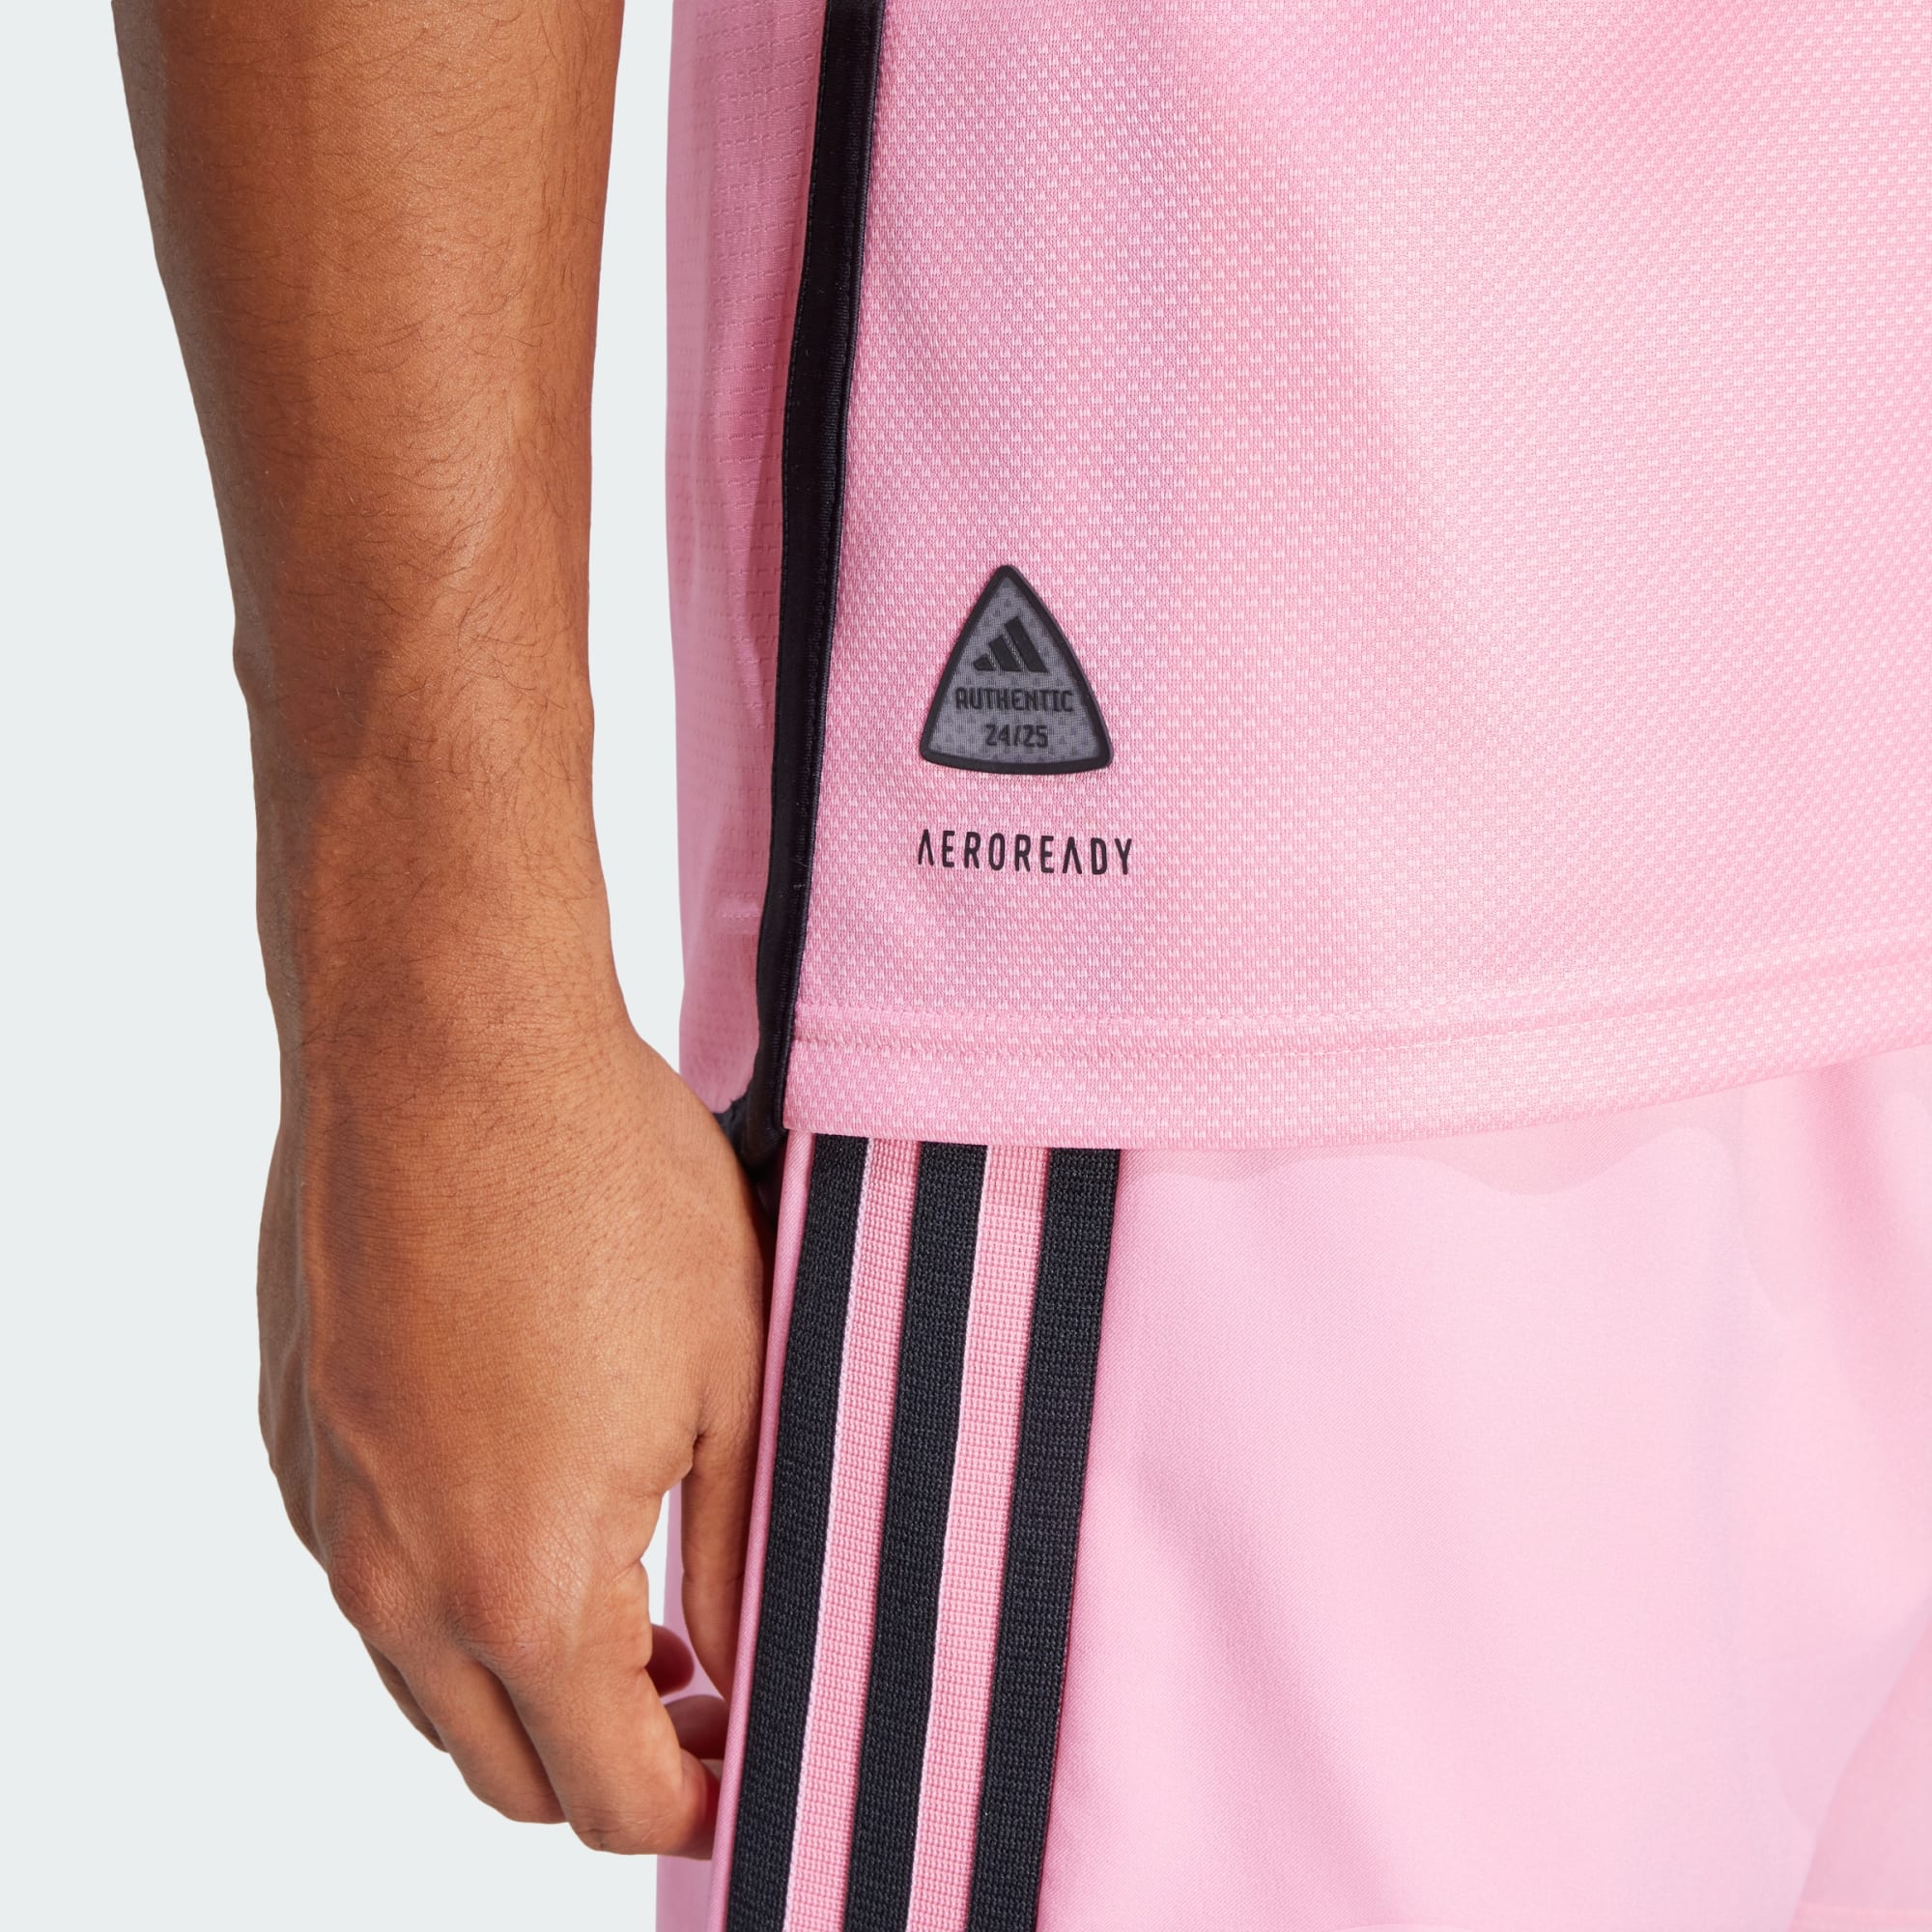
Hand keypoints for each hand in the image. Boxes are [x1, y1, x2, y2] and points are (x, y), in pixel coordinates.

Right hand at [258, 1006, 763, 1855]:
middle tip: (698, 1690)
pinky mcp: (298, 1440)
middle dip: (607, 1763)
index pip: (609, 1797)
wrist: (449, 1044)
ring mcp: (329, 1510)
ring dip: (523, 1681)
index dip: (697, 1803)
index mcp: (525, 1583)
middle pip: (502, 1774)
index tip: (747, 1759)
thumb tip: (745, 1665)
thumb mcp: (732, 1376)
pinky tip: (525, 1491)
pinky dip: (449, 1590)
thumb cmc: (609, 1188)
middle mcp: (397, 1578)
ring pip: (426, 1684)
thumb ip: (738, 1554)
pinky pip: (372, 1576)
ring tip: (625, 1602)